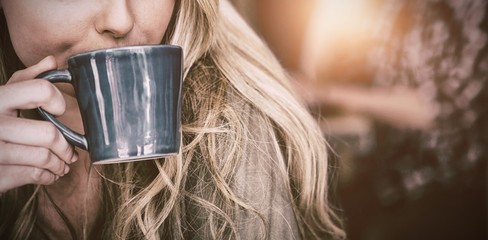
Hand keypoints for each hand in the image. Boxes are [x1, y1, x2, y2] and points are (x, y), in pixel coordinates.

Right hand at [0, 56, 77, 193]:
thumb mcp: (2, 97)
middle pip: (48, 134)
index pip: (40, 90)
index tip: (60, 110)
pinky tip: (49, 174)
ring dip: (60, 164)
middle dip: (65, 146)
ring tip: (62, 165)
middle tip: (71, 152)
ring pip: (44, 157)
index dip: (57, 100)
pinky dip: (49, 176)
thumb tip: (51, 61)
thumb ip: (25, 80)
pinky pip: (34, 175)